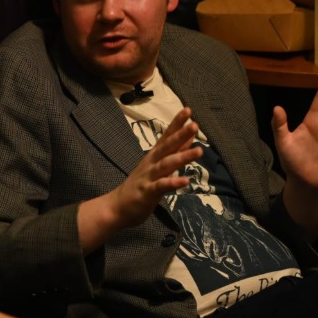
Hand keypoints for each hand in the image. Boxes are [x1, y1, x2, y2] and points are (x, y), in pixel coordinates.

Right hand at [109, 107, 201, 227]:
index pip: (166, 136)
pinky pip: (161, 186)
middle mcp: (151, 163)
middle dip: (180, 135)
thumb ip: (174, 152)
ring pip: (166, 164)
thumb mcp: (158, 166)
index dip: (177, 124)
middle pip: (167, 146)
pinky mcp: (147, 192)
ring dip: (182, 157)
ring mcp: (149, 177)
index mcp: (154, 156)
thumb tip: (189, 137)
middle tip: (194, 125)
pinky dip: (173, 182)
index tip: (188, 110)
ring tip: (199, 151)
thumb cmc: (141, 186)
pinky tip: (185, 181)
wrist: (117, 207)